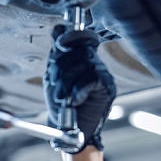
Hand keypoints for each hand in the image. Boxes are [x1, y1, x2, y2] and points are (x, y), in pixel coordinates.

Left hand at [44, 24, 115, 152]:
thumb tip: (58, 29)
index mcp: (80, 59)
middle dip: (60, 68)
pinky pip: (92, 78)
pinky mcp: (107, 87)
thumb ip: (56, 56)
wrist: (70, 131)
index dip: (69, 36)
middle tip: (55, 86)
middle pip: (77, 50)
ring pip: (84, 63)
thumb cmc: (61, 107)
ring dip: (66, 82)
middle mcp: (93, 63)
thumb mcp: (53, 78)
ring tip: (62, 98)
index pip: (79, 36)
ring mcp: (102, 73)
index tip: (59, 44)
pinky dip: (78, 90)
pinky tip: (74, 101)